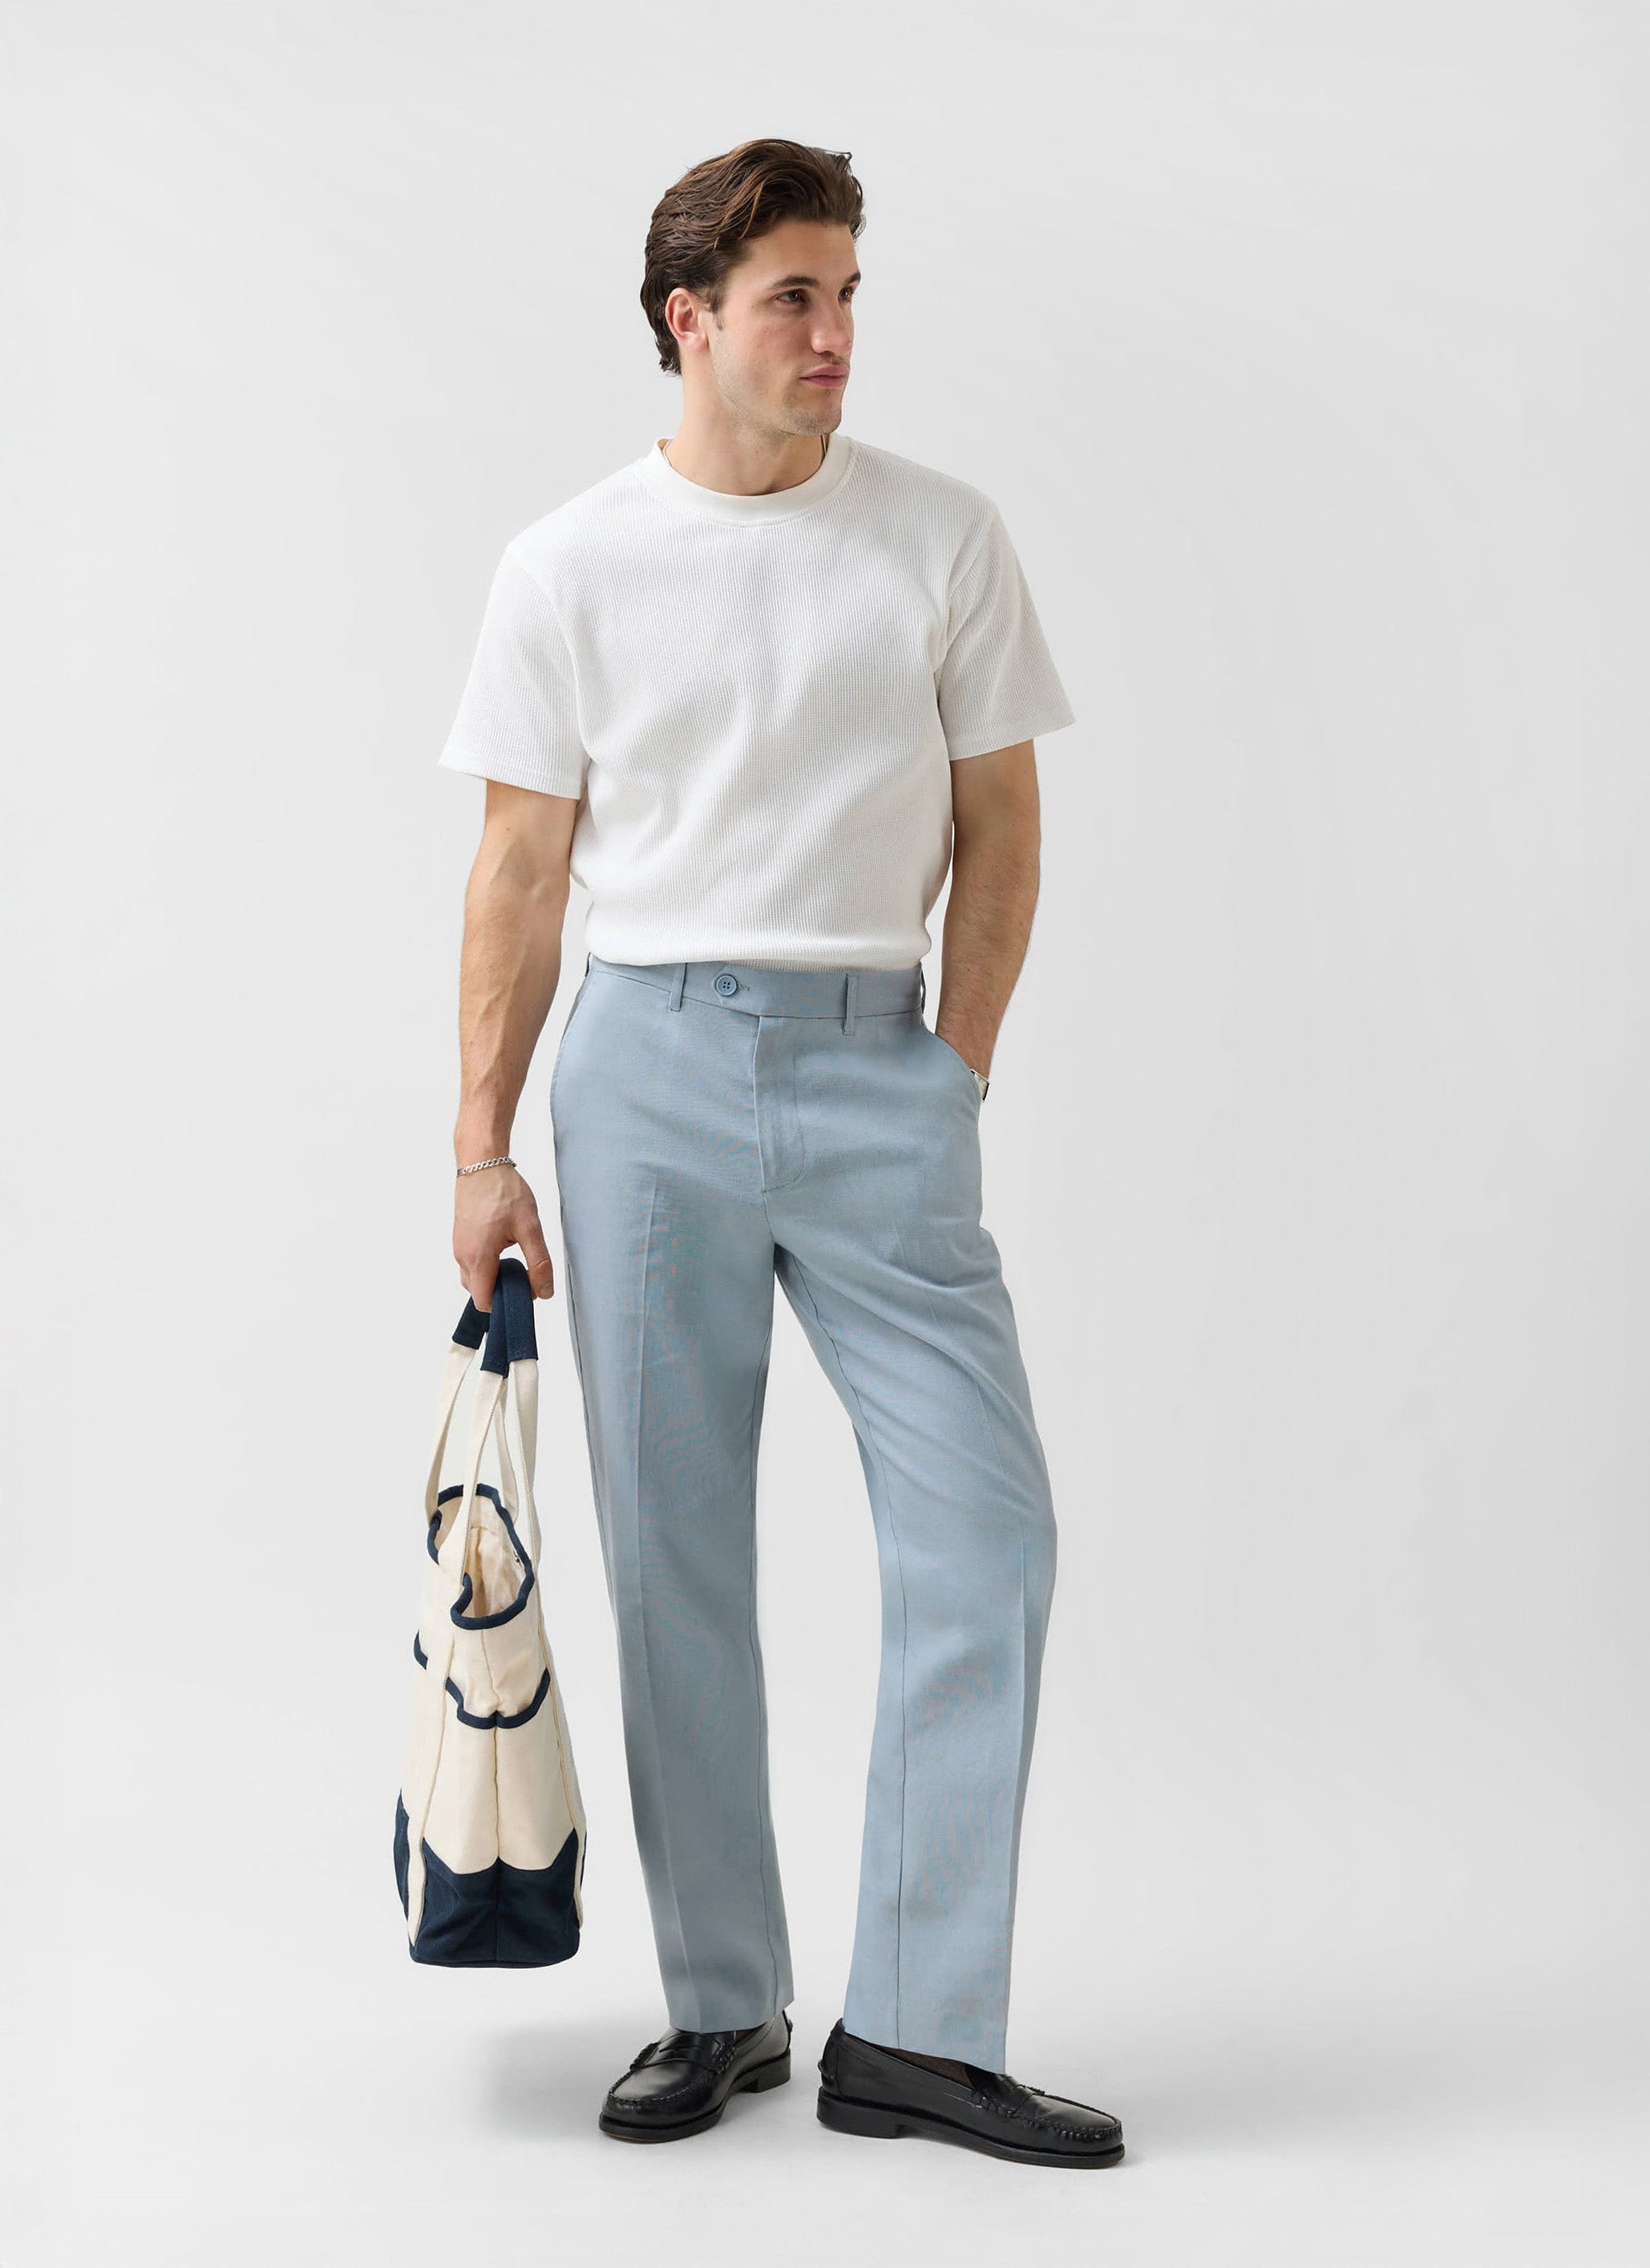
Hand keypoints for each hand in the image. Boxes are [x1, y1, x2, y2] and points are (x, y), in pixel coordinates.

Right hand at [454, 1164, 556, 1309]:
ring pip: (474, 1277)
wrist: (482, 1164)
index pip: (484, 1302)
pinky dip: (487, 1265)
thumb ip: (539, 1263)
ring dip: (494, 1277)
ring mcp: (459, 1247)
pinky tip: (504, 1248)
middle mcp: (463, 1256)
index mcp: (478, 1258)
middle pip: (478, 1292)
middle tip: (524, 1276)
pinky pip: (471, 1262)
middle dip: (500, 1292)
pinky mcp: (460, 1238)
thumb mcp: (530, 1228)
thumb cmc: (503, 1191)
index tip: (523, 1295)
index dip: (503, 1305)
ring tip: (516, 1260)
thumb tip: (545, 1292)